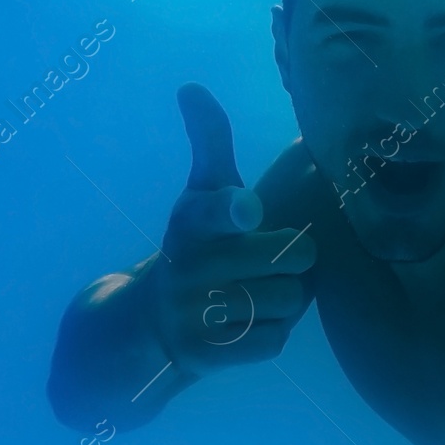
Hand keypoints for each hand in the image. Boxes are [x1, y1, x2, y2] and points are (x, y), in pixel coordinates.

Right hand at [149, 83, 315, 376]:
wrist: (145, 326)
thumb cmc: (195, 245)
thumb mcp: (199, 195)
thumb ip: (208, 142)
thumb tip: (191, 87)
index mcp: (191, 220)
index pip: (214, 209)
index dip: (232, 210)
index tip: (247, 210)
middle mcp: (186, 265)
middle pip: (290, 258)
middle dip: (299, 260)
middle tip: (283, 258)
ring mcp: (191, 314)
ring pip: (288, 302)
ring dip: (289, 300)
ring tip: (265, 291)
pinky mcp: (201, 356)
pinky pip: (274, 342)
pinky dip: (273, 335)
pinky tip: (251, 324)